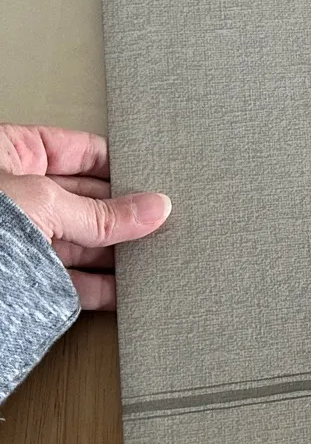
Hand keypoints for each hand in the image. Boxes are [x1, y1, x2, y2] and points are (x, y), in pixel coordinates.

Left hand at [0, 124, 170, 310]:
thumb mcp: (42, 203)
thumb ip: (103, 211)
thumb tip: (153, 207)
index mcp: (14, 154)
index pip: (84, 153)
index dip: (124, 167)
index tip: (158, 183)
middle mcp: (20, 195)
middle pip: (89, 200)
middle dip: (126, 213)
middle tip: (163, 223)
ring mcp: (22, 240)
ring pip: (84, 243)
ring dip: (119, 254)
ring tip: (155, 258)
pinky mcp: (23, 281)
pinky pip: (71, 282)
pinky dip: (102, 288)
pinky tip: (127, 289)